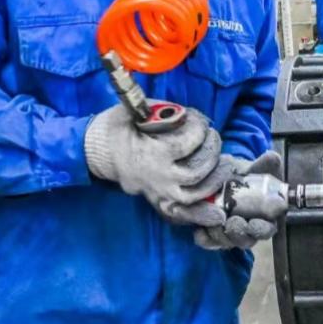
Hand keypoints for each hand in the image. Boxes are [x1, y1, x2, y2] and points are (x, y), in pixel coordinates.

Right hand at [85, 104, 226, 227]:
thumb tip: (186, 114)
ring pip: (195, 194)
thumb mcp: (132, 111)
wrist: (97, 154)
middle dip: (212, 153)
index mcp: (152, 154)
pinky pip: (183, 213)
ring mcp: (159, 192)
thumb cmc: (116, 130)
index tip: (201, 121)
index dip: (200, 129)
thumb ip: (160, 110)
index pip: (187, 144)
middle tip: (214, 138)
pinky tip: (218, 209)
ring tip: (225, 164)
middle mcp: (158, 177)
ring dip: (214, 180)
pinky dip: (201, 213)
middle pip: (196, 172)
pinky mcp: (158, 201)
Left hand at [195, 151, 285, 249]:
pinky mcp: (212, 236)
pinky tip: (200, 231)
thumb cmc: (239, 176)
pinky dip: (204, 238)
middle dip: (239, 234)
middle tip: (232, 222)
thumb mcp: (250, 168)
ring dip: (220, 234)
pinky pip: (208, 242)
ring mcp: (229, 234)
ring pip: (227, 242)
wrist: (215, 177)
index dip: (262, 229)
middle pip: (246, 240)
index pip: (267, 229)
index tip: (254, 223)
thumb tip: (273, 156)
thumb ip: (263, 165)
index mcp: (263, 216)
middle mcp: (247, 228)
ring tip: (213, 221)